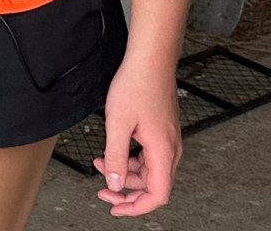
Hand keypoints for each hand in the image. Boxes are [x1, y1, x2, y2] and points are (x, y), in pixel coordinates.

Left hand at [92, 55, 181, 215]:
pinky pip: (147, 157)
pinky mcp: (161, 133)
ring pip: (147, 171)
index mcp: (163, 152)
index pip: (157, 195)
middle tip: (101, 190)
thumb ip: (115, 157)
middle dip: (125, 191)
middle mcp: (170, 150)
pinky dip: (128, 159)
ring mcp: (167, 141)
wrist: (150, 61)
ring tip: (99, 163)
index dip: (137, 207)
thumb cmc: (137, 85)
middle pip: (152, 186)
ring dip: (123, 173)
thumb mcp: (117, 124)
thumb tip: (113, 184)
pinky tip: (111, 152)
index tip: (116, 208)